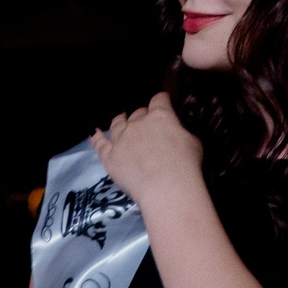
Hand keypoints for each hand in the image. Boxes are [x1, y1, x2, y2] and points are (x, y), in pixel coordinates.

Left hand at [91, 93, 204, 210]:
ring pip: (117, 125)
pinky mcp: (109, 157)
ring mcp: (121, 140)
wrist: (165, 187)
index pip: (159, 100)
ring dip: (120, 121)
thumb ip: (179, 132)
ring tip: (120, 119)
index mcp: (160, 116)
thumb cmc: (185, 164)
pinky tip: (94, 134)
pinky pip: (100, 144)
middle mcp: (137, 124)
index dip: (161, 101)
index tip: (163, 103)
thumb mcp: (192, 141)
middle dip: (143, 116)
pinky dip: (97, 137)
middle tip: (147, 125)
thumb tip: (175, 132)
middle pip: (138, 114)